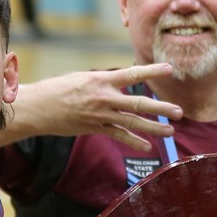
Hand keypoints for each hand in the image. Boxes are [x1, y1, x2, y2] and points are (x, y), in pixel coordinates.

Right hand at [14, 64, 182, 149]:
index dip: (151, 71)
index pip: (132, 74)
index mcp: (101, 79)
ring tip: (170, 131)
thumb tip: (121, 83)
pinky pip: (118, 136)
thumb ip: (104, 82)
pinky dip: (133, 142)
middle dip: (161, 108)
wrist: (38, 107)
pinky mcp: (94, 128)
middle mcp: (103, 97)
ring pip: (132, 122)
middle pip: (138, 103)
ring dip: (153, 127)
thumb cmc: (59, 89)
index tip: (169, 69)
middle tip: (179, 111)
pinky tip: (147, 147)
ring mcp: (100, 115)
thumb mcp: (83, 78)